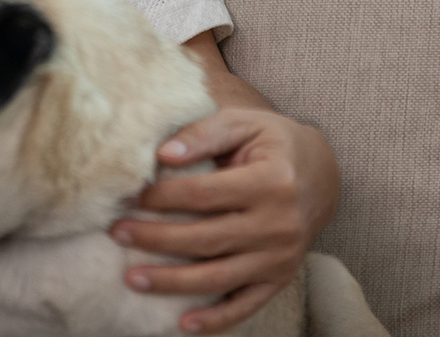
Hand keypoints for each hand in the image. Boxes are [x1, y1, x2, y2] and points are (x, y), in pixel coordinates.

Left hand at [109, 108, 339, 334]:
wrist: (322, 174)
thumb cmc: (272, 143)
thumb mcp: (243, 123)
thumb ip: (203, 134)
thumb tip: (162, 154)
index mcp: (272, 181)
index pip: (205, 195)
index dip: (163, 197)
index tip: (130, 196)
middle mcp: (280, 224)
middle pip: (206, 239)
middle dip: (156, 238)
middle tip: (117, 233)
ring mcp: (281, 257)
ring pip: (219, 277)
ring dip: (172, 282)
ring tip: (132, 278)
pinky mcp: (280, 278)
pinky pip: (246, 305)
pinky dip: (216, 319)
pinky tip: (182, 325)